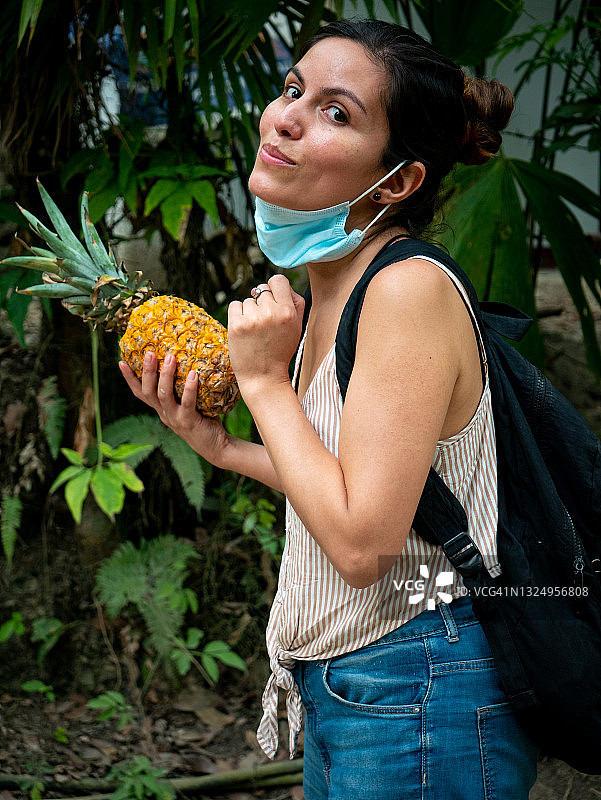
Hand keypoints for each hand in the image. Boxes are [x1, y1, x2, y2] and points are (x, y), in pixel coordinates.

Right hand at [118, 352, 228, 464]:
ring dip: (165, 375)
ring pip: (163, 396)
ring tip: (170, 357)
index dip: (129, 379)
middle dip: (147, 371)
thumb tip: (190, 359)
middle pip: (148, 392)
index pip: (140, 393)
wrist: (216, 447)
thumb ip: (184, 388)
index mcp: (161, 409)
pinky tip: (194, 374)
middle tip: (149, 353)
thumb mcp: (189, 404)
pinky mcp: (189, 422)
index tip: (121, 362)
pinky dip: (189, 388)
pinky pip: (187, 403)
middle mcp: (164, 414)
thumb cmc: (205, 421)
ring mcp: (175, 419)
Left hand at [227, 275, 304, 395]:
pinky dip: (238, 314)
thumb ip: (295, 303)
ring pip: (248, 299)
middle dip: (262, 304)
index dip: (274, 288)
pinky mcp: (236, 325)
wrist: (263, 376)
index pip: (278, 280)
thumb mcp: (298, 327)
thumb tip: (284, 286)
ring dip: (250, 311)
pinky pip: (235, 305)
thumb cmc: (281, 351)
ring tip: (255, 331)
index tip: (273, 300)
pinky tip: (245, 329)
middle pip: (262, 290)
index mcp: (288, 312)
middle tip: (265, 324)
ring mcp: (252, 319)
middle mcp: (271, 313)